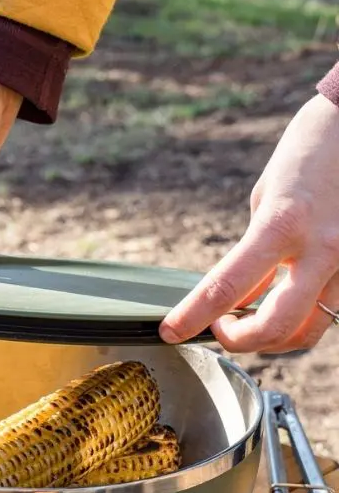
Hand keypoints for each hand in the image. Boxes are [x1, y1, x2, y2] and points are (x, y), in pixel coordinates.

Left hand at [161, 94, 338, 353]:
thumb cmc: (310, 152)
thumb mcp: (266, 198)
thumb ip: (255, 249)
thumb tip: (243, 290)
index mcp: (282, 224)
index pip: (225, 287)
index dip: (192, 317)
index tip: (170, 332)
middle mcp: (321, 248)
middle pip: (275, 327)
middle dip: (239, 340)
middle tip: (218, 328)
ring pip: (310, 330)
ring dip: (273, 338)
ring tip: (248, 320)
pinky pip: (330, 308)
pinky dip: (302, 317)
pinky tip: (282, 303)